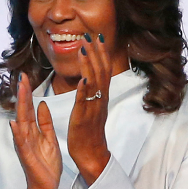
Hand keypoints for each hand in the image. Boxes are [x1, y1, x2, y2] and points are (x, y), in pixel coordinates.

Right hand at [10, 73, 61, 188]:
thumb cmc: (46, 164)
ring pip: (21, 123)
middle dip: (23, 94)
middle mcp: (26, 136)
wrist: (45, 186)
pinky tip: (14, 124)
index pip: (29, 108)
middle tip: (22, 76)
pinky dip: (17, 134)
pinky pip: (21, 143)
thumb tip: (42, 104)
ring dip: (20, 107)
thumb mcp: (49, 139)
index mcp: (33, 131)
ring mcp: (24, 145)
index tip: (27, 77)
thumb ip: (44, 122)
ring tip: (20, 92)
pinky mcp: (26, 157)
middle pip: (23, 111)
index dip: (28, 93)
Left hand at [68, 33, 112, 184]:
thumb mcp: (92, 107)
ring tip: (84, 48)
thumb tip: (90, 77)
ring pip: (94, 83)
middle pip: (101, 72)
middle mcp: (100, 99)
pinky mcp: (84, 117)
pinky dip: (85, 89)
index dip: (101, 53)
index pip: (103, 70)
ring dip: (90, 64)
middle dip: (97, 53)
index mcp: (101, 96)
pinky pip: (86, 101)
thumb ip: (92, 92)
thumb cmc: (90, 132)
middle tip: (92, 35)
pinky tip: (83, 78)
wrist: (92, 154)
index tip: (98, 37)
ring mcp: (93, 108)